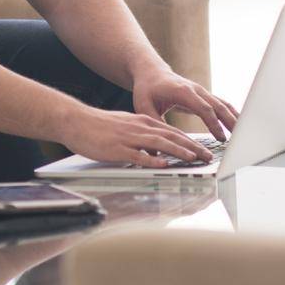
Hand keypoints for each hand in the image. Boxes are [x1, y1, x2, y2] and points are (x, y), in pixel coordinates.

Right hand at [60, 104, 215, 165]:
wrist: (75, 121)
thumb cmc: (98, 126)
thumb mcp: (126, 126)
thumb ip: (142, 136)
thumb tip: (158, 148)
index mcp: (142, 122)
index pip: (173, 132)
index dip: (191, 142)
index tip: (205, 150)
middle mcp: (139, 128)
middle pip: (172, 137)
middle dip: (193, 147)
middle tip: (208, 157)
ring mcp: (129, 138)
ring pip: (159, 144)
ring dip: (179, 152)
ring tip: (194, 159)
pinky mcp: (117, 149)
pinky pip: (138, 155)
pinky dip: (153, 159)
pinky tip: (164, 164)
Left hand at [131, 66, 238, 142]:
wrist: (151, 72)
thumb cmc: (147, 89)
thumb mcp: (143, 106)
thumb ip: (152, 125)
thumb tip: (156, 148)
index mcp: (182, 92)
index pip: (204, 108)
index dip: (214, 124)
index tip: (221, 138)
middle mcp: (196, 90)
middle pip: (219, 106)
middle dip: (231, 122)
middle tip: (241, 140)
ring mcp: (202, 92)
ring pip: (223, 104)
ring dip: (234, 119)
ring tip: (244, 136)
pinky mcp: (204, 96)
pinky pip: (221, 104)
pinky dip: (231, 114)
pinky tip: (238, 126)